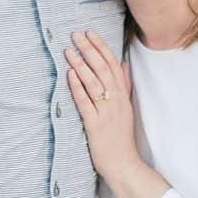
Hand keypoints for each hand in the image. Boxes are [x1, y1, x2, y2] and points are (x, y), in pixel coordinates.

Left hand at [63, 30, 139, 179]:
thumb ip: (125, 86)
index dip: (102, 47)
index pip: (113, 65)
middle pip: (103, 69)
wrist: (124, 164)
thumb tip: (123, 64)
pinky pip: (85, 102)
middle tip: (76, 34)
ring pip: (94, 83)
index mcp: (123, 96)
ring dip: (81, 65)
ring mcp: (107, 112)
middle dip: (89, 50)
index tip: (91, 33)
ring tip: (70, 50)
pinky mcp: (96, 125)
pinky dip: (77, 87)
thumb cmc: (122, 138)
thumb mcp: (127, 108)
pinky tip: (70, 75)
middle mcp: (116, 101)